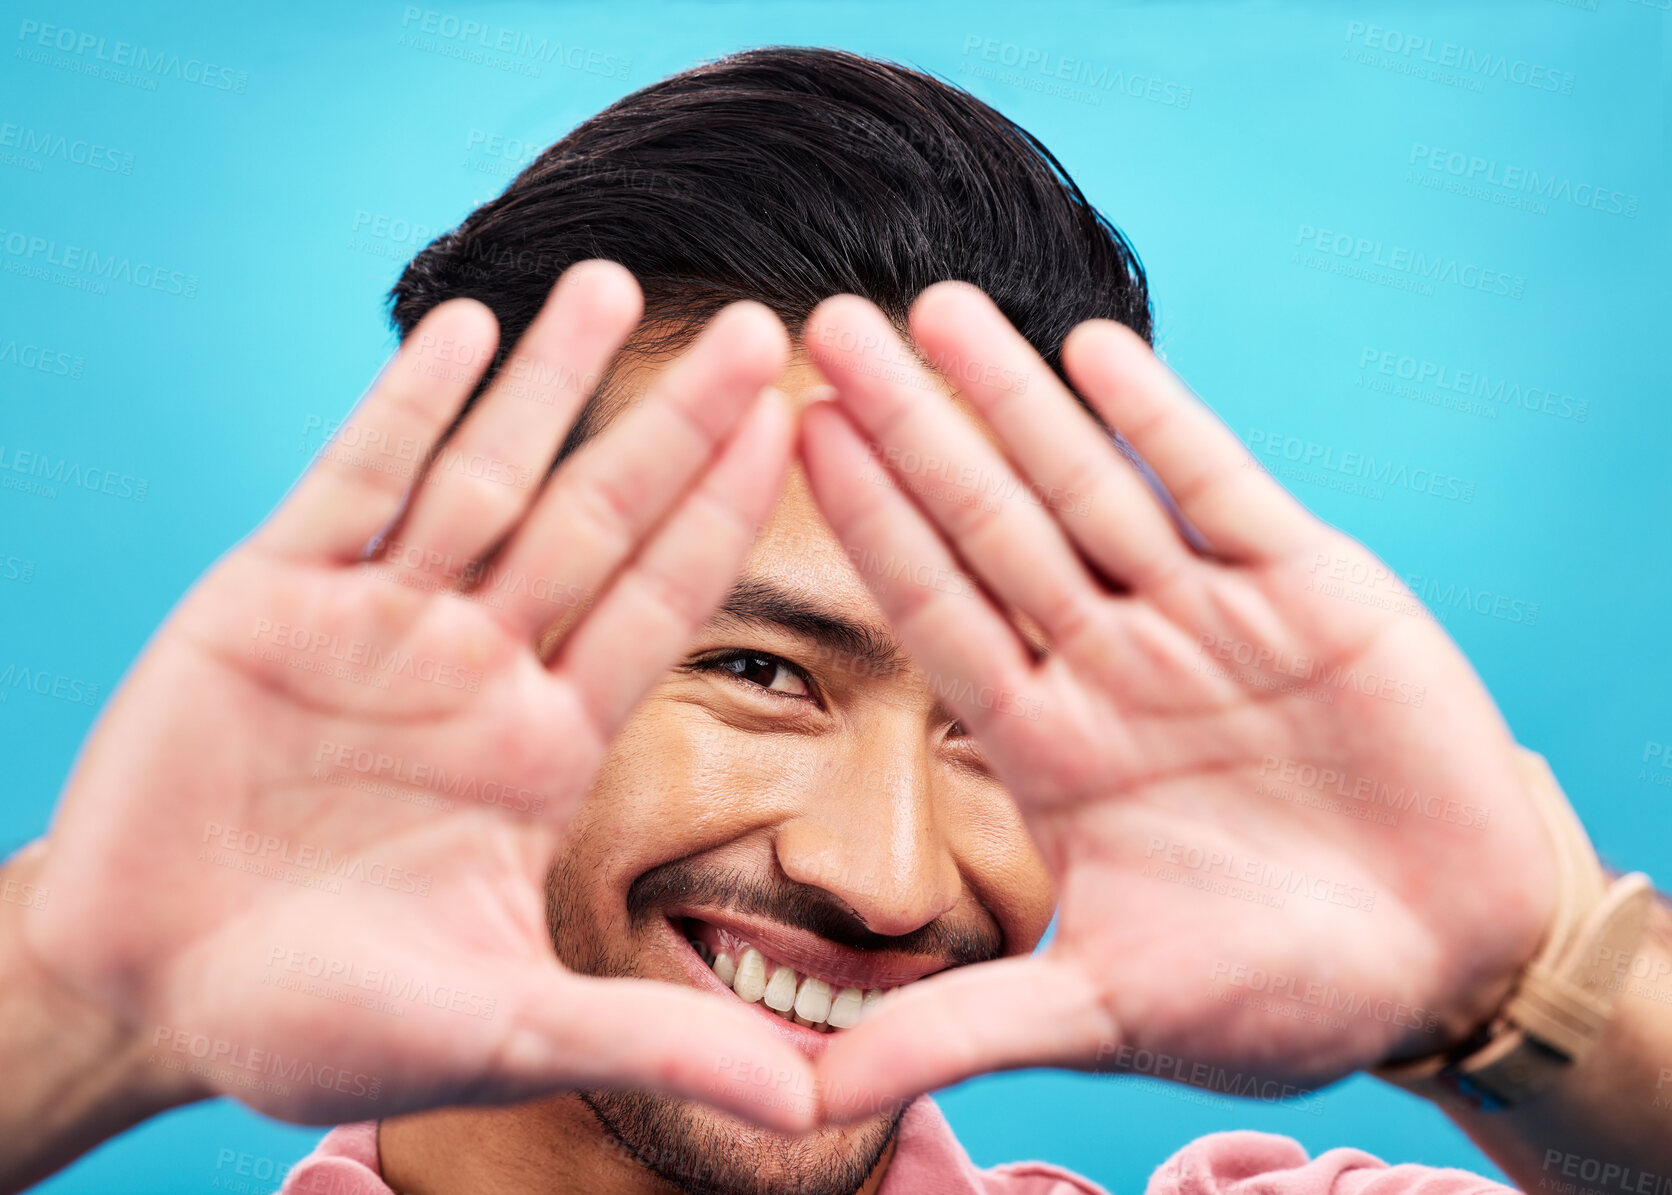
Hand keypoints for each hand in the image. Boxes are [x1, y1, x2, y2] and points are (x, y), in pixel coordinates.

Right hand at [21, 262, 816, 1129]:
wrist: (148, 990)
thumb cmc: (322, 1020)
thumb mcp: (503, 1030)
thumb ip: (649, 1041)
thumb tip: (811, 1110)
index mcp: (543, 745)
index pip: (659, 606)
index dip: (727, 519)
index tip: (801, 436)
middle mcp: (477, 663)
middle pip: (595, 519)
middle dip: (674, 427)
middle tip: (765, 330)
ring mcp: (378, 621)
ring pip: (485, 474)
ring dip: (551, 383)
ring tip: (620, 283)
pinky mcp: (271, 597)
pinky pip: (353, 481)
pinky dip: (411, 409)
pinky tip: (472, 335)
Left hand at [797, 284, 1557, 1118]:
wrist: (1449, 957)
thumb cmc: (1279, 993)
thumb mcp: (1106, 1010)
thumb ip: (960, 1027)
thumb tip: (797, 1102)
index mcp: (1051, 745)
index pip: (935, 612)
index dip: (864, 525)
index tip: (790, 438)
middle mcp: (1109, 660)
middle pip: (988, 521)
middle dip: (911, 428)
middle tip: (823, 328)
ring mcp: (1201, 614)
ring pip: (1088, 483)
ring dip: (1013, 396)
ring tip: (934, 306)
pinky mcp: (1305, 585)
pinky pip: (1217, 483)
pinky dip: (1159, 419)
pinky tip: (1091, 348)